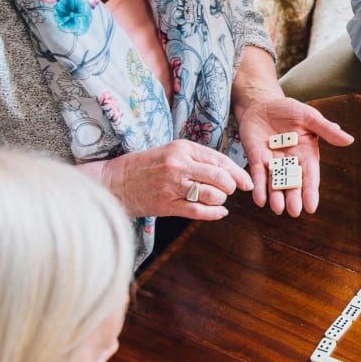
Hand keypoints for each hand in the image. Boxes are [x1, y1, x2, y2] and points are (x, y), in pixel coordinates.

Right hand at [90, 140, 253, 218]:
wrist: (113, 181)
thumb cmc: (145, 166)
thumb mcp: (171, 152)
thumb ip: (197, 159)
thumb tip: (228, 171)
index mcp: (182, 148)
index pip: (220, 160)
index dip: (238, 172)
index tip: (247, 182)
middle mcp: (179, 164)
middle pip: (220, 177)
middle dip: (231, 187)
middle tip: (231, 191)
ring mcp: (172, 185)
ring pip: (212, 194)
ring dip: (221, 200)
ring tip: (217, 199)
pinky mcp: (167, 204)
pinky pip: (199, 212)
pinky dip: (214, 213)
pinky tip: (219, 212)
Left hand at [238, 97, 354, 214]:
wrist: (263, 103)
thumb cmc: (289, 110)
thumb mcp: (309, 117)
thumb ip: (326, 129)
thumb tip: (350, 140)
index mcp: (307, 155)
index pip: (310, 176)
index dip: (311, 191)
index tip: (311, 207)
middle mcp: (290, 163)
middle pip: (293, 184)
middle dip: (293, 198)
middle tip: (294, 212)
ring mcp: (272, 163)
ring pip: (275, 184)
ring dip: (276, 197)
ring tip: (278, 208)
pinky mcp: (256, 159)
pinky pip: (258, 175)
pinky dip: (258, 187)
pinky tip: (259, 200)